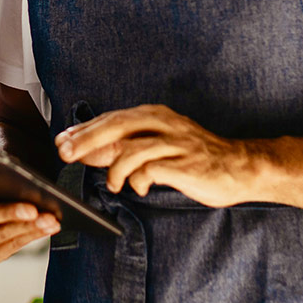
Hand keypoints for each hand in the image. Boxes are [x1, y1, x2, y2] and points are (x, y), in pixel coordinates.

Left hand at [55, 104, 258, 206]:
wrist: (240, 166)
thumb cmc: (195, 156)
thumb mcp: (157, 144)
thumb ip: (125, 145)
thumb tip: (87, 150)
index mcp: (154, 115)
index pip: (111, 118)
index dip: (84, 130)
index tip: (62, 141)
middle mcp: (163, 124)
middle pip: (116, 126)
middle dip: (86, 140)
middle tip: (66, 153)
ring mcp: (175, 143)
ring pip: (131, 149)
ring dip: (114, 170)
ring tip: (113, 184)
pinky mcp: (185, 164)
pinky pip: (151, 170)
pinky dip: (139, 181)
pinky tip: (140, 188)